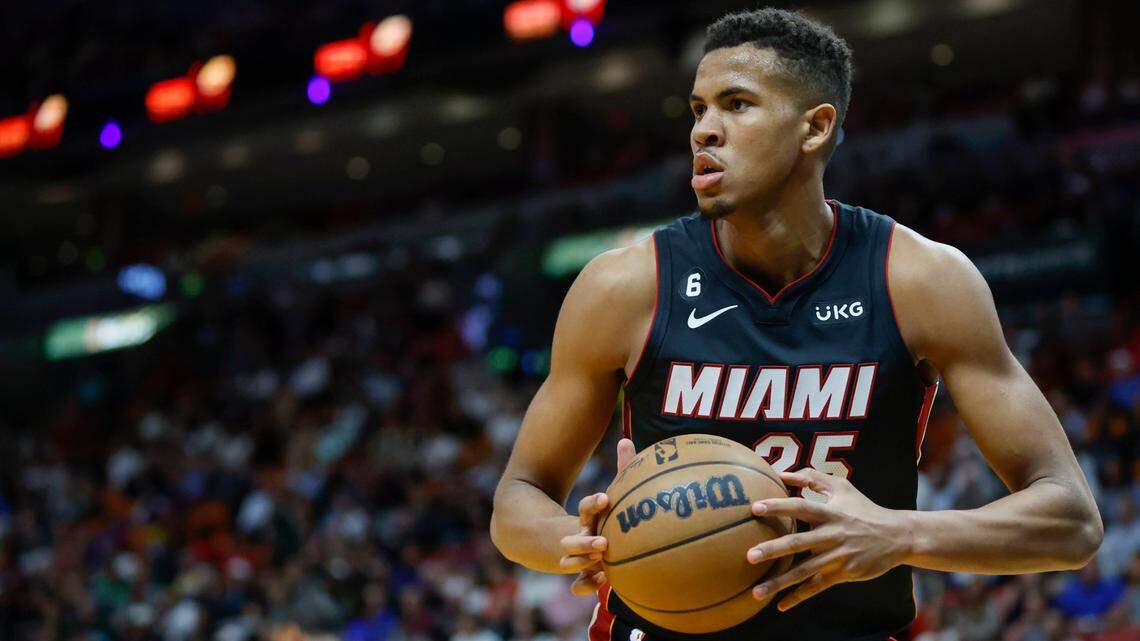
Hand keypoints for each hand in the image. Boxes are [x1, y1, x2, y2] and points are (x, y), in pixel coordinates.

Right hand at [561, 437, 635, 594]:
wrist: (561, 537)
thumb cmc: (601, 513)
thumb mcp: (611, 495)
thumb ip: (621, 469)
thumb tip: (625, 440)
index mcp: (588, 518)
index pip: (587, 509)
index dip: (594, 504)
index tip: (606, 500)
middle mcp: (578, 536)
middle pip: (575, 540)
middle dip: (585, 542)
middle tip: (603, 544)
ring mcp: (576, 556)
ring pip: (571, 562)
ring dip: (583, 563)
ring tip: (599, 565)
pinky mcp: (581, 573)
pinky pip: (579, 583)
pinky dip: (585, 585)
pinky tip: (596, 585)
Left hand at [745, 467, 913, 610]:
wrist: (897, 537)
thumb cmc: (863, 508)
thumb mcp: (842, 487)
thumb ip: (813, 478)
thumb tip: (782, 473)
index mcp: (830, 513)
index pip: (800, 507)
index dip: (778, 506)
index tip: (755, 508)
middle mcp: (832, 535)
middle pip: (798, 542)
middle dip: (773, 549)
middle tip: (749, 555)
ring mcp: (837, 557)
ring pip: (804, 571)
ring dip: (780, 582)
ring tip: (755, 592)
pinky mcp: (843, 573)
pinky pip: (817, 587)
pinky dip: (798, 596)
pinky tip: (780, 605)